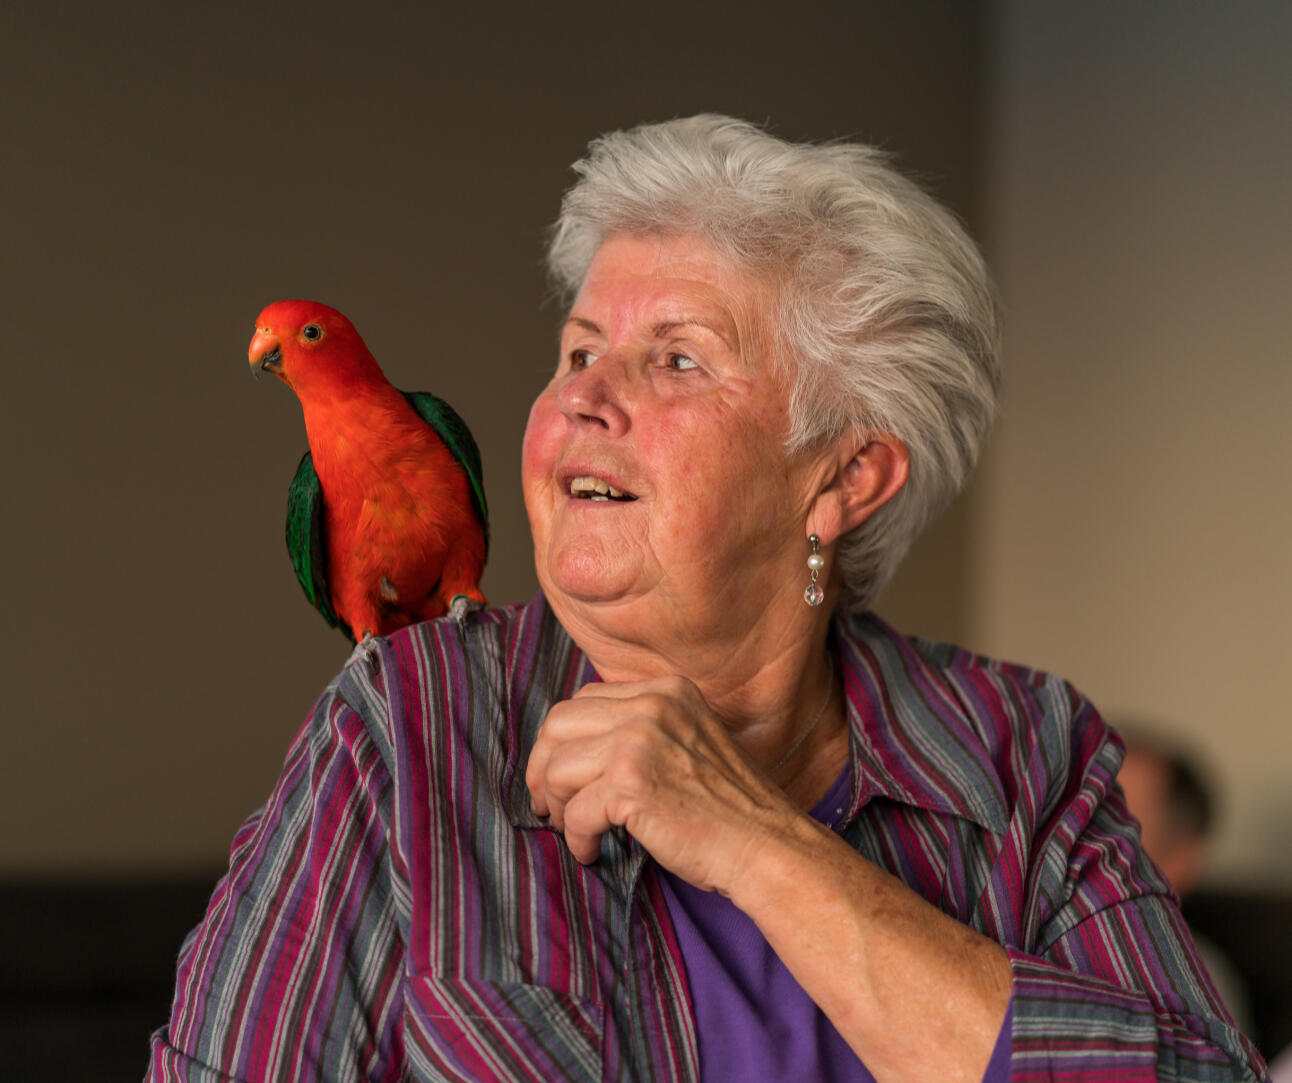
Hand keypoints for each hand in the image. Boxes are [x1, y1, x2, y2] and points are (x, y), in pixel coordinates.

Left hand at [524, 675, 801, 893]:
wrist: (766, 844)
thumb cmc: (728, 807)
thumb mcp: (689, 741)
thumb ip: (642, 730)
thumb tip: (575, 748)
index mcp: (665, 691)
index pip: (584, 701)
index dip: (562, 741)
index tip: (561, 775)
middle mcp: (652, 705)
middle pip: (559, 724)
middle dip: (544, 767)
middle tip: (550, 804)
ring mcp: (640, 741)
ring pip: (557, 766)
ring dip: (557, 805)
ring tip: (574, 830)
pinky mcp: (631, 784)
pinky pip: (574, 811)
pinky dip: (576, 838)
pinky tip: (593, 852)